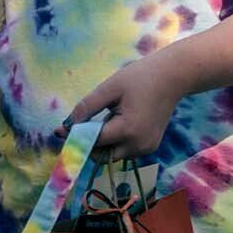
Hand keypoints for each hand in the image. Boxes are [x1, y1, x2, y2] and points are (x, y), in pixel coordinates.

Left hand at [55, 55, 185, 161]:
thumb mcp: (110, 88)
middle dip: (89, 144)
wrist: (173, 77)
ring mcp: (146, 149)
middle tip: (84, 124)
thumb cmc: (140, 77)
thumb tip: (67, 125)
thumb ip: (87, 107)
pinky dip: (116, 142)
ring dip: (103, 143)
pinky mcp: (150, 147)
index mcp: (127, 130)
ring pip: (113, 155)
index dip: (74, 136)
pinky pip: (125, 151)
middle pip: (102, 155)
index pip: (92, 142)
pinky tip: (120, 122)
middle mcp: (138, 145)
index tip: (59, 130)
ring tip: (108, 117)